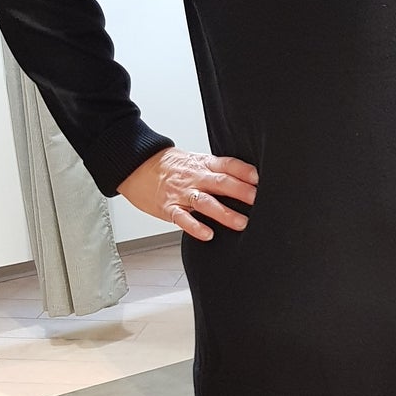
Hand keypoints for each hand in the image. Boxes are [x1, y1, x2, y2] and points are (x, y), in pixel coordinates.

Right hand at [118, 147, 257, 240]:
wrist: (137, 165)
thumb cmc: (171, 167)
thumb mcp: (196, 161)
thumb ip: (218, 170)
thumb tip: (247, 181)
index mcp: (203, 164)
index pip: (227, 165)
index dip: (243, 171)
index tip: (259, 179)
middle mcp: (195, 178)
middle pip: (220, 183)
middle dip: (240, 191)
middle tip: (256, 200)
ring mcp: (181, 193)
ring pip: (205, 202)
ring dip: (224, 213)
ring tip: (241, 223)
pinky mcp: (168, 208)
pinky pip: (182, 218)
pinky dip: (195, 227)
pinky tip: (208, 234)